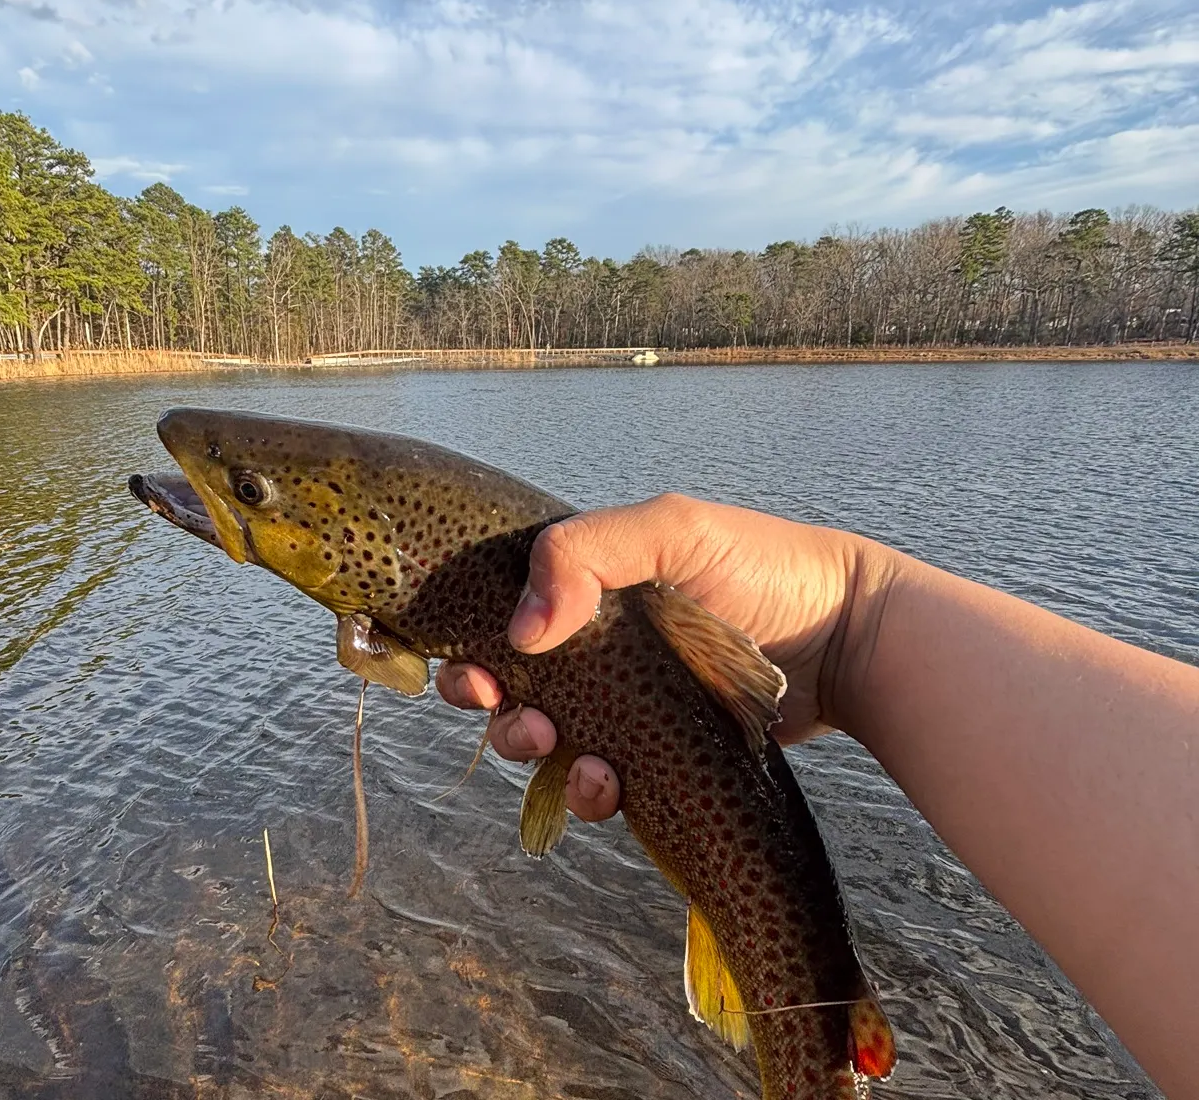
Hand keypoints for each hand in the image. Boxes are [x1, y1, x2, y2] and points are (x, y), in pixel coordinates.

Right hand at [436, 493, 888, 821]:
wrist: (849, 642)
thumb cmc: (765, 568)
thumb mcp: (675, 531)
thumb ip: (589, 552)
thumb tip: (522, 629)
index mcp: (591, 585)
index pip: (505, 611)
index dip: (474, 643)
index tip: (473, 669)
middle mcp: (598, 645)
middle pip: (511, 681)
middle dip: (494, 704)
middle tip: (510, 712)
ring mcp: (626, 703)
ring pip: (547, 738)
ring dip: (533, 751)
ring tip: (563, 751)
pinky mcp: (656, 757)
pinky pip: (600, 783)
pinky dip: (588, 791)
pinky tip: (610, 783)